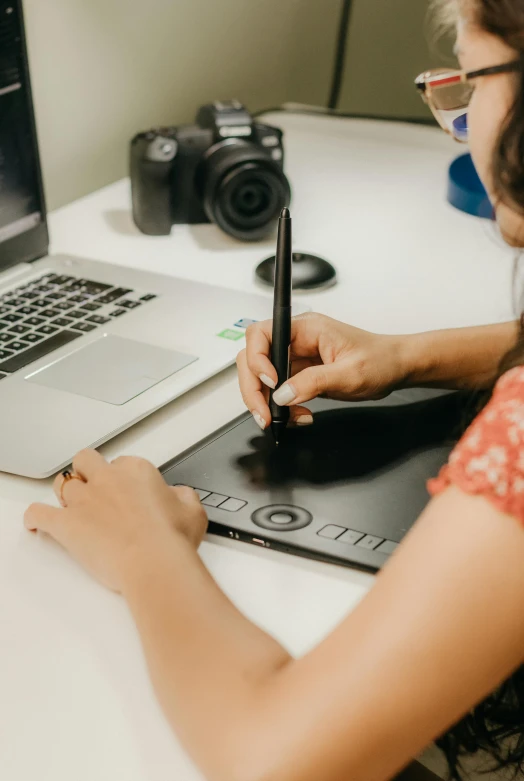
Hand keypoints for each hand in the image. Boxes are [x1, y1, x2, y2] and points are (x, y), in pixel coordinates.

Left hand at [24, 450, 207, 591]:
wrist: (154, 561)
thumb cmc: (173, 539)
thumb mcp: (193, 511)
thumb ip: (183, 496)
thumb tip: (178, 495)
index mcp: (137, 471)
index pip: (123, 463)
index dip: (124, 477)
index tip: (128, 491)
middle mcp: (107, 479)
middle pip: (86, 461)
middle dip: (87, 470)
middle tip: (94, 486)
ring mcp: (84, 500)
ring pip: (62, 483)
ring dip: (65, 492)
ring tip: (70, 504)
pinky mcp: (67, 524)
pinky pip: (39, 514)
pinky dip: (35, 517)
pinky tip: (35, 523)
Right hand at [236, 312, 406, 427]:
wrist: (396, 368)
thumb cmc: (381, 360)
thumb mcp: (350, 374)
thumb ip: (314, 382)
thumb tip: (283, 394)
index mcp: (306, 328)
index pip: (262, 334)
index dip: (257, 359)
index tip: (271, 383)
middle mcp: (296, 340)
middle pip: (253, 358)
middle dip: (253, 388)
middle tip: (264, 414)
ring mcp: (296, 357)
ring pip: (261, 377)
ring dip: (265, 401)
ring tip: (283, 419)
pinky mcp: (299, 374)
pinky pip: (278, 391)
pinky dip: (281, 408)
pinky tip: (298, 416)